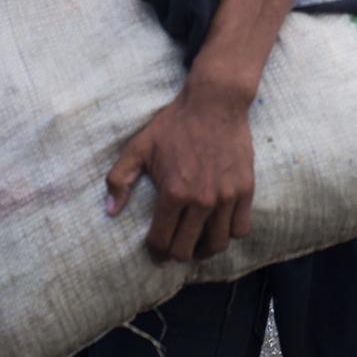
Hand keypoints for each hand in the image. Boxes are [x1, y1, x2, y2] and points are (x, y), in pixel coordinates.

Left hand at [105, 81, 255, 261]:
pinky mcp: (245, 190)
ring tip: (197, 243)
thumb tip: (111, 211)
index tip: (155, 251)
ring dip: (203, 250)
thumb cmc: (175, 124)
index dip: (155, 251)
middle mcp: (200, 200)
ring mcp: (226, 197)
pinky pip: (240, 229)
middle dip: (176, 254)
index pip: (161, 240)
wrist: (215, 103)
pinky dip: (229, 234)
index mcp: (173, 193)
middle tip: (174, 248)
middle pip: (187, 250)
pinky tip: (219, 226)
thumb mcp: (139, 146)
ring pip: (216, 244)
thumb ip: (119, 179)